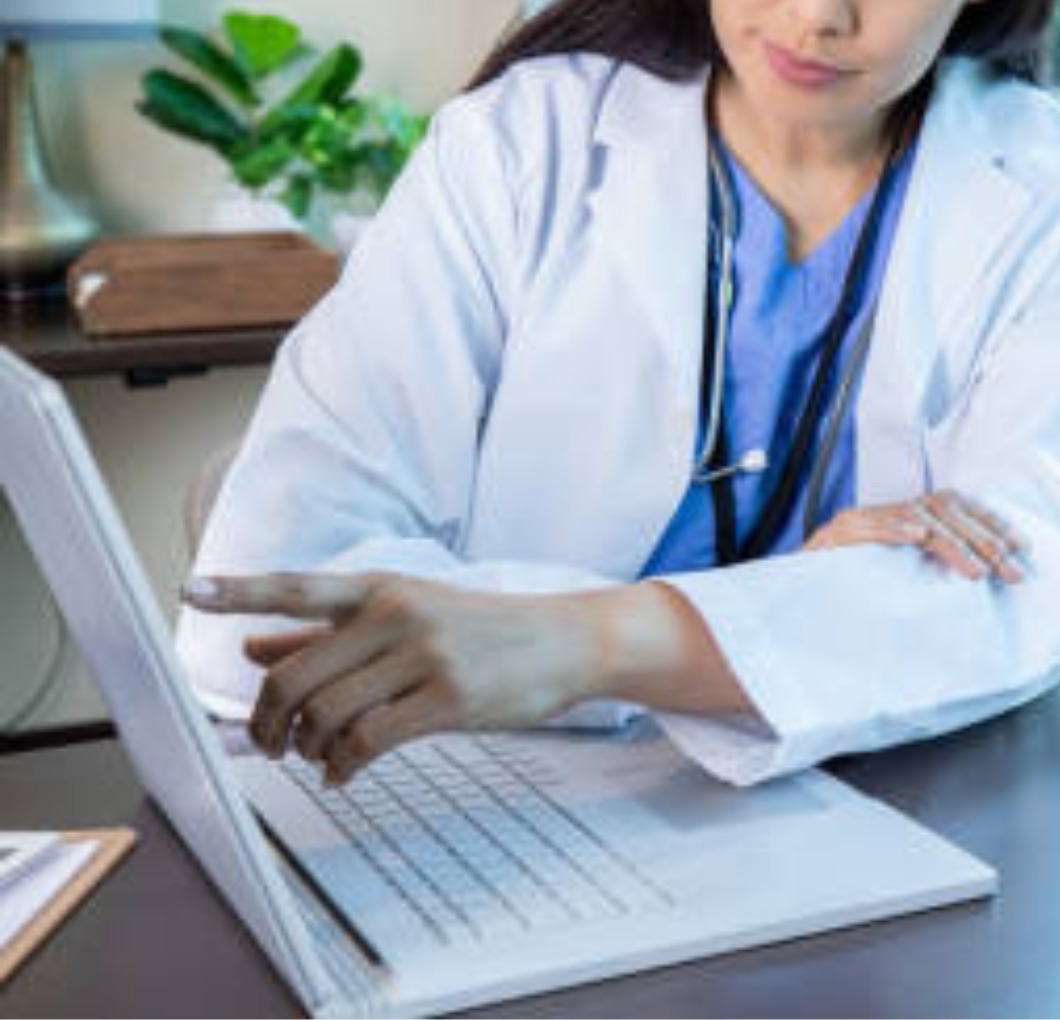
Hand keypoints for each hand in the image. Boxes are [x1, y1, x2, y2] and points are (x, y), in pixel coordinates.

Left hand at [185, 573, 607, 784]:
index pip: (298, 588)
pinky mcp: (449, 698)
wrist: (568, 640)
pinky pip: (368, 742)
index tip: (190, 591)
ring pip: (327, 714)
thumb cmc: (483, 629)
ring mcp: (425, 656)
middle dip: (268, 721)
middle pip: (295, 676)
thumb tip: (251, 647)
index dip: (240, 590)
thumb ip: (327, 632)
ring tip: (317, 759)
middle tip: (268, 745)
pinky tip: (343, 772)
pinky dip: (342, 766)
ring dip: (308, 749)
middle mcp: (398, 615)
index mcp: (382, 589)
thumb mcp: (407, 617)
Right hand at [802, 491, 1026, 582]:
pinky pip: (865, 526)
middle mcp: (886, 514)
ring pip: (914, 518)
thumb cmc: (848, 593)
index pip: (956, 507)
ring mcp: (859, 522)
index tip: (1020, 546)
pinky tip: (916, 536)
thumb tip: (985, 578)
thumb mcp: (900, 582)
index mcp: (905, 520)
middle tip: (1009, 570)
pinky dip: (892, 529)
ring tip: (975, 569)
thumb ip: (933, 572)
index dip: (990, 523)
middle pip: (944, 511)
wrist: (789, 602)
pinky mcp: (832, 537)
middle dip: (983, 540)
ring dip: (950, 543)